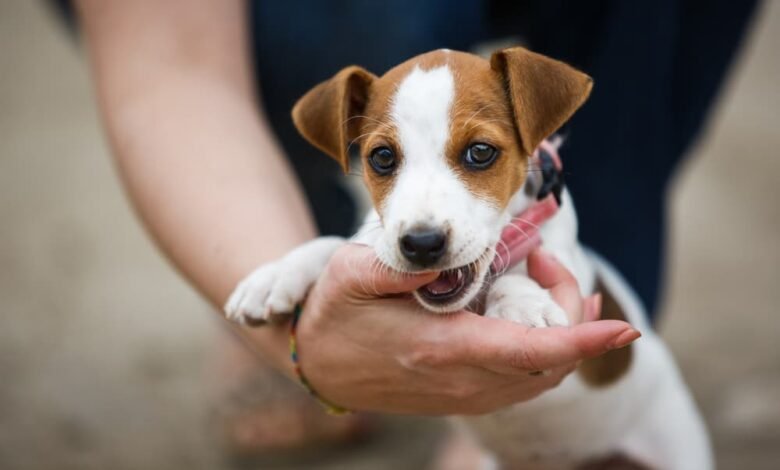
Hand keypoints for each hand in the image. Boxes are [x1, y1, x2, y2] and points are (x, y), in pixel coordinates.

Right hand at [294, 244, 638, 414]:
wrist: (317, 365)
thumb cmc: (335, 314)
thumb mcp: (354, 275)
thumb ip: (404, 264)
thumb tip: (451, 253)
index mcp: (441, 348)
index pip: (530, 351)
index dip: (583, 340)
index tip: (622, 327)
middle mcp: (462, 380)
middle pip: (550, 363)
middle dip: (574, 315)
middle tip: (543, 260)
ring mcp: (465, 394)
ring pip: (543, 376)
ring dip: (563, 332)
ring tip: (544, 279)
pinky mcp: (464, 395)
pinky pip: (524, 381)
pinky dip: (547, 351)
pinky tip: (537, 315)